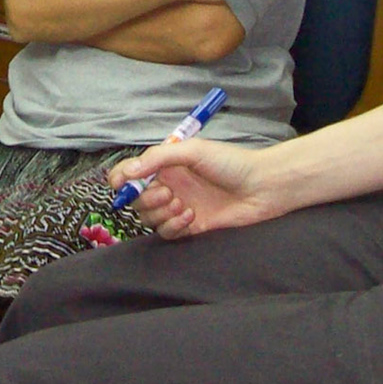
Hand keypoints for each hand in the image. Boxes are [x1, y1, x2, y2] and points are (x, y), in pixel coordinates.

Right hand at [108, 136, 281, 238]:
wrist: (262, 187)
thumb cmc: (231, 163)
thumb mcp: (192, 151)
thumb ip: (158, 158)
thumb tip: (128, 172)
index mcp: (167, 166)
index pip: (131, 173)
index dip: (121, 179)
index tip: (120, 185)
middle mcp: (170, 186)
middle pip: (137, 199)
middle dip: (146, 199)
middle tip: (167, 193)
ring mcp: (179, 207)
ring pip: (149, 218)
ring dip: (161, 213)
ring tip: (182, 204)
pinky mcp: (190, 227)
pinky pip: (167, 233)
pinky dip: (173, 226)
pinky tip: (190, 216)